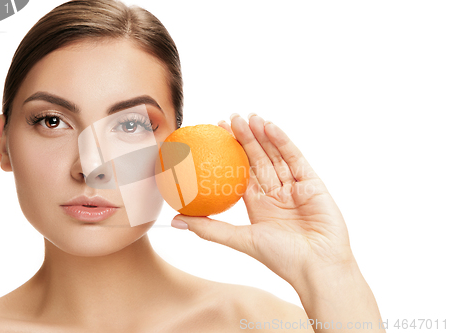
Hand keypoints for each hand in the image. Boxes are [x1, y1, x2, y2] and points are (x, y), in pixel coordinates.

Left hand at [172, 113, 354, 285]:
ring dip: (262, 135)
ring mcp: (295, 187)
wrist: (318, 267)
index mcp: (259, 205)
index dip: (230, 154)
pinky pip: (295, 158)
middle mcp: (276, 193)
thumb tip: (176, 220)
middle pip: (258, 159)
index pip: (242, 173)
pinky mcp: (313, 183)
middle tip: (230, 118)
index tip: (217, 135)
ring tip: (248, 117)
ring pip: (276, 155)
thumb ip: (209, 228)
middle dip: (244, 138)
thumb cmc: (282, 258)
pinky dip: (283, 142)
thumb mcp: (240, 239)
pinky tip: (270, 127)